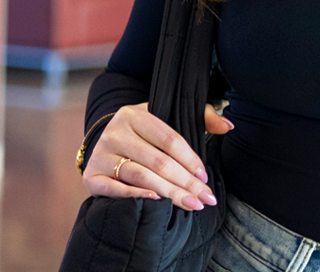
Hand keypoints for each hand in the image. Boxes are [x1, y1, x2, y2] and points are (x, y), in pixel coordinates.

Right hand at [82, 103, 234, 209]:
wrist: (102, 142)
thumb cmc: (143, 133)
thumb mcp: (167, 116)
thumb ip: (200, 117)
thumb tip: (228, 126)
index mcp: (135, 114)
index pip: (169, 139)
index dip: (190, 159)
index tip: (205, 177)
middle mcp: (115, 132)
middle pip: (158, 161)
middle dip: (185, 182)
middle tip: (205, 199)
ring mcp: (101, 154)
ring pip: (140, 175)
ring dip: (169, 193)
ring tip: (191, 204)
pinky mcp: (91, 176)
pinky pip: (115, 189)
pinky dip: (137, 195)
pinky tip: (158, 202)